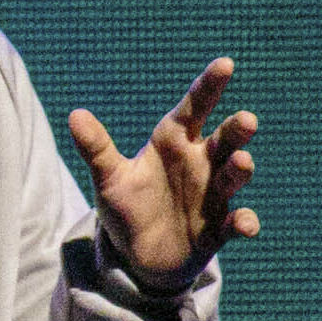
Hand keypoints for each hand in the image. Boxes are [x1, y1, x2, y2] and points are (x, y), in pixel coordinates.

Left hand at [67, 56, 259, 292]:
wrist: (137, 256)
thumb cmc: (126, 208)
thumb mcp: (109, 179)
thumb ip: (96, 148)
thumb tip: (75, 115)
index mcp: (173, 143)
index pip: (194, 107)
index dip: (209, 86)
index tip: (225, 64)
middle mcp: (199, 163)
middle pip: (224, 139)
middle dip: (237, 130)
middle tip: (246, 120)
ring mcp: (212, 195)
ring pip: (233, 176)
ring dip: (240, 169)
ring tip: (241, 162)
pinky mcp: (217, 229)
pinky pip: (236, 223)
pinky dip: (243, 223)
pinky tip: (244, 224)